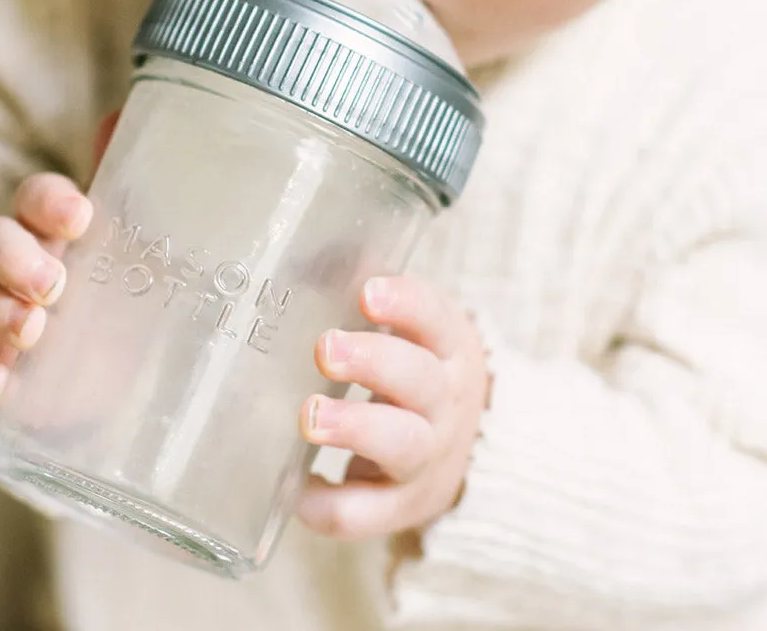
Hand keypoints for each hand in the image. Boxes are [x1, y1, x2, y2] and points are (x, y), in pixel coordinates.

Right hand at [0, 113, 118, 403]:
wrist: (146, 382)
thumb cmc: (147, 299)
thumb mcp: (160, 248)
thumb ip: (143, 188)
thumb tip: (121, 117)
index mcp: (60, 228)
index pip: (35, 196)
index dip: (48, 201)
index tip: (80, 218)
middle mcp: (21, 263)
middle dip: (12, 258)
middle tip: (52, 285)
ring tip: (30, 330)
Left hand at [297, 274, 490, 539]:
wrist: (472, 446)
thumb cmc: (417, 365)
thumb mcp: (409, 324)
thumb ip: (361, 287)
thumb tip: (301, 253)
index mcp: (448, 346)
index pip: (436, 318)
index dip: (405, 303)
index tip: (368, 291)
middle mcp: (445, 402)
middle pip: (420, 381)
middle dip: (373, 363)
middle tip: (326, 348)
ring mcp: (428, 458)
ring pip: (401, 445)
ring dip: (354, 429)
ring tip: (310, 416)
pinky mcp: (403, 506)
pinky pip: (367, 513)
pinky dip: (329, 505)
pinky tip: (293, 490)